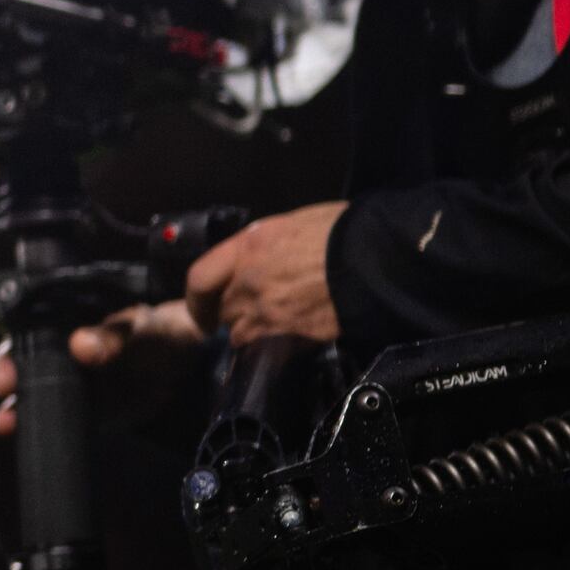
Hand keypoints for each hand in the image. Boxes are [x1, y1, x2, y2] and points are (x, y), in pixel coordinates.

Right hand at [0, 277, 201, 435]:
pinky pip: (38, 412)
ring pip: (18, 382)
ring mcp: (56, 373)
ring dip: (7, 399)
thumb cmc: (158, 332)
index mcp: (62, 307)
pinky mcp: (67, 405)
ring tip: (7, 416)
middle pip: (8, 347)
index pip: (11, 297)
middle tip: (4, 380)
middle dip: (0, 365)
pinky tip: (12, 428)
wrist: (184, 372)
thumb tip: (81, 346)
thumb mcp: (141, 327)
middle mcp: (50, 338)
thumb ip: (114, 334)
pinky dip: (22, 421)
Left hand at [187, 204, 342, 347]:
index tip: (200, 307)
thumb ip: (266, 245)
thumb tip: (261, 256)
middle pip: (220, 308)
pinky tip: (286, 336)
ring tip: (270, 323)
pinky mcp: (288, 334)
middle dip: (228, 311)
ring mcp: (266, 310)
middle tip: (245, 311)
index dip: (195, 298)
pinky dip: (269, 344)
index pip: (199, 278)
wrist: (373, 260)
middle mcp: (248, 280)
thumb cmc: (340, 232)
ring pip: (239, 332)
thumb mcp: (293, 224)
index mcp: (248, 246)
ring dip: (248, 330)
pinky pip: (265, 345)